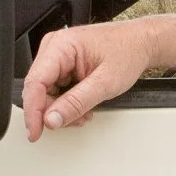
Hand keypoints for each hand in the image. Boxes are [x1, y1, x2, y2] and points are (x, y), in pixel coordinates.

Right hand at [22, 22, 151, 141]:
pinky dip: (67, 102)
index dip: (33, 111)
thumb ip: (76, 103)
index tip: (36, 132)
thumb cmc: (128, 52)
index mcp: (61, 45)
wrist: (142, 44)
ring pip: (46, 93)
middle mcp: (55, 47)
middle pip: (38, 90)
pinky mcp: (63, 64)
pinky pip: (55, 89)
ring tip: (86, 111)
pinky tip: (83, 104)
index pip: (35, 82)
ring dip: (63, 109)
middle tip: (77, 119)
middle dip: (55, 111)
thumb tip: (52, 119)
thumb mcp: (105, 83)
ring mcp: (58, 56)